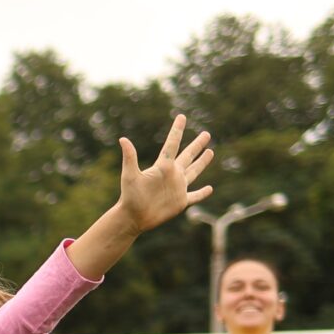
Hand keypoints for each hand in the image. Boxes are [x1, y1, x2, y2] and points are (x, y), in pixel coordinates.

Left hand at [114, 114, 215, 232]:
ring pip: (194, 172)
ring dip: (202, 162)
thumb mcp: (130, 175)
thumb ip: (130, 157)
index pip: (172, 144)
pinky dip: (202, 193)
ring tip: (210, 151)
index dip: (177, 130)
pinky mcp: (181, 202)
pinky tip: (210, 188)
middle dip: (197, 145)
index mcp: (163, 166)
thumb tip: (122, 139)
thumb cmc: (130, 196)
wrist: (133, 217)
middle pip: (188, 156)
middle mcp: (172, 175)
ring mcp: (178, 188)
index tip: (181, 116)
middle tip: (206, 134)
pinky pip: (195, 196)